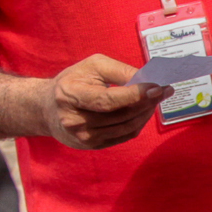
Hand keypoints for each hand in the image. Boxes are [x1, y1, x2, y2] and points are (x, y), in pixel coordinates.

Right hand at [42, 54, 169, 148]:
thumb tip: (147, 80)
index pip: (108, 100)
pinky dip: (139, 123)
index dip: (135, 95)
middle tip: (164, 90)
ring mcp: (83, 137)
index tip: (157, 87)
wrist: (47, 108)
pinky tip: (144, 111)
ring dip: (146, 113)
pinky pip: (124, 136)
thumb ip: (119, 71)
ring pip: (126, 127)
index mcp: (70, 95)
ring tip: (156, 99)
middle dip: (147, 102)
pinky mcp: (92, 146)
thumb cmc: (73, 81)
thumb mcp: (92, 66)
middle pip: (121, 115)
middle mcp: (75, 120)